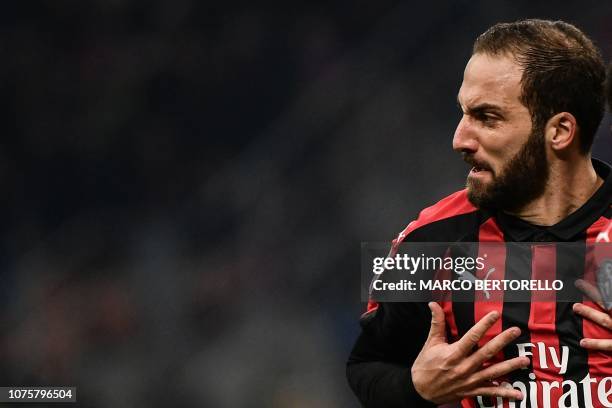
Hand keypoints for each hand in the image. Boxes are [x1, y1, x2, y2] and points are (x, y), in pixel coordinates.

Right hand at [411, 302, 528, 403]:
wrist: (420, 390)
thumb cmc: (425, 366)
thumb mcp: (430, 343)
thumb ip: (436, 324)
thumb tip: (433, 305)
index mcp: (453, 354)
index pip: (472, 336)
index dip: (484, 324)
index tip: (495, 315)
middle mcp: (463, 367)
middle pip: (487, 352)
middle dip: (502, 341)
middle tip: (515, 331)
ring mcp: (469, 380)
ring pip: (493, 372)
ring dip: (510, 366)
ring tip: (524, 360)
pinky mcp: (471, 391)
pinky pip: (490, 392)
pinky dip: (504, 393)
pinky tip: (517, 393)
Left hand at [573, 279, 611, 350]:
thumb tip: (610, 291)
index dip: (607, 284)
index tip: (599, 273)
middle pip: (609, 303)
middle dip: (594, 293)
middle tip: (578, 283)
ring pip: (605, 320)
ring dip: (590, 313)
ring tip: (575, 307)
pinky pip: (609, 345)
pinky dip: (596, 343)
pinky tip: (582, 342)